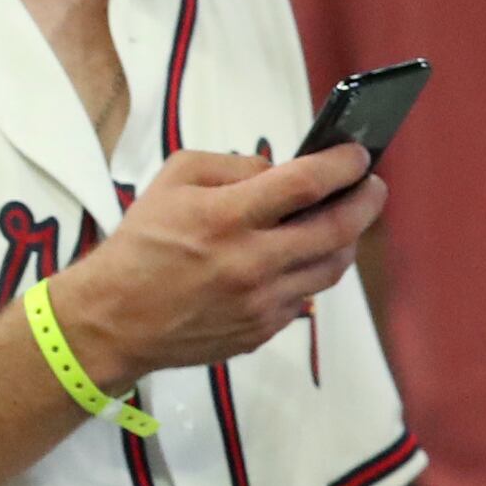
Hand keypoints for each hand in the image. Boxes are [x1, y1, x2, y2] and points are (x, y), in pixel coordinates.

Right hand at [56, 148, 381, 383]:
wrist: (114, 321)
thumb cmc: (141, 245)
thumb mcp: (173, 180)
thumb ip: (232, 165)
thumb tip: (279, 170)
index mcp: (226, 218)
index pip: (306, 184)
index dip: (342, 165)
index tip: (357, 154)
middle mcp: (250, 263)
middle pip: (337, 229)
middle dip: (365, 201)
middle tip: (372, 185)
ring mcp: (260, 302)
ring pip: (332, 268)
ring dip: (346, 239)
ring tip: (343, 220)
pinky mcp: (262, 331)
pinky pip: (304, 296)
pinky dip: (309, 271)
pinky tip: (297, 258)